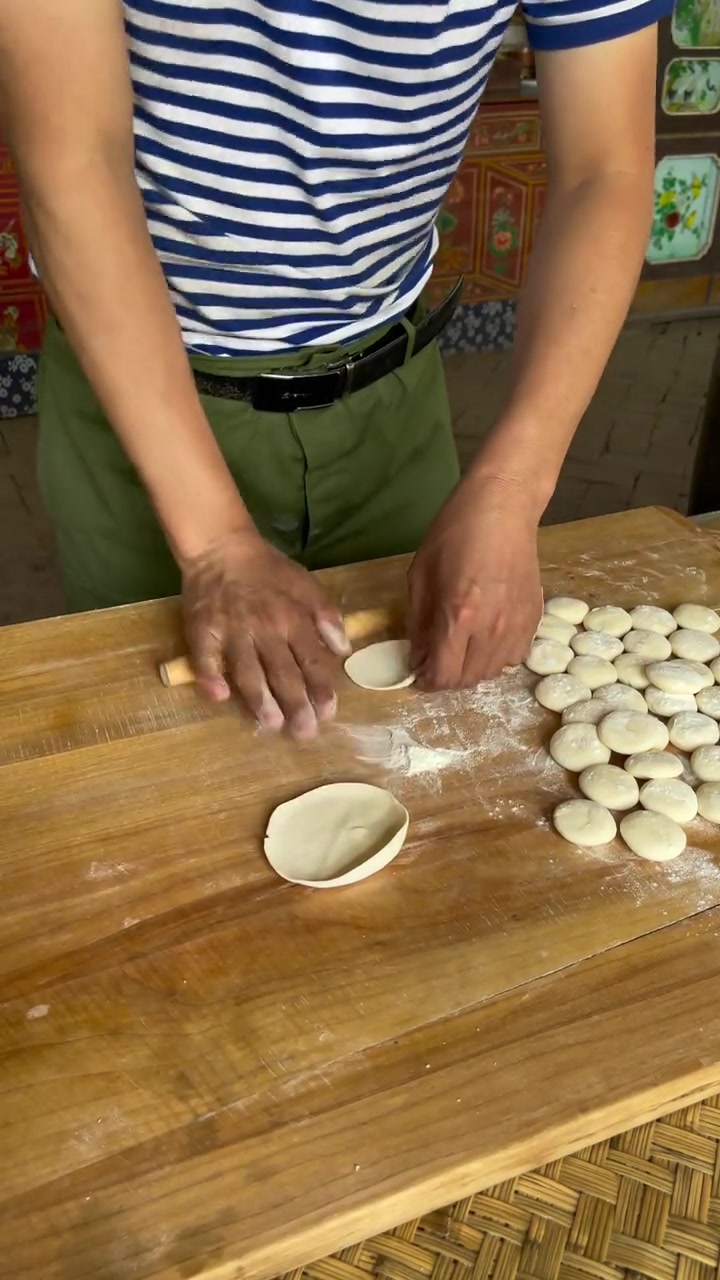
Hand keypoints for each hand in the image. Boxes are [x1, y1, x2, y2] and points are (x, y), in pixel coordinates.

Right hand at [181, 528, 349, 737]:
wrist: (221, 547)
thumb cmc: (267, 570)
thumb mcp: (306, 584)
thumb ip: (327, 616)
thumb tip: (343, 650)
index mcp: (293, 619)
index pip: (311, 660)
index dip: (320, 689)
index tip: (328, 713)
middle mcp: (265, 629)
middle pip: (283, 673)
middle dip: (296, 705)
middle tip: (304, 733)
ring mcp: (232, 631)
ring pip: (248, 671)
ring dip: (260, 700)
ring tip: (270, 724)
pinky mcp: (203, 630)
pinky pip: (205, 657)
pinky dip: (210, 677)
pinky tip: (218, 696)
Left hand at [408, 473, 543, 688]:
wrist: (504, 508)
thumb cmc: (454, 533)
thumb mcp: (420, 575)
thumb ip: (419, 623)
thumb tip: (418, 658)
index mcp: (459, 615)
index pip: (444, 674)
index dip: (427, 681)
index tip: (419, 673)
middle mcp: (492, 628)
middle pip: (469, 679)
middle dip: (447, 678)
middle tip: (436, 661)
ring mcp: (518, 625)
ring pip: (494, 672)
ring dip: (472, 669)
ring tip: (460, 649)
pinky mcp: (535, 618)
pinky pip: (516, 656)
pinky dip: (497, 657)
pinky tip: (486, 638)